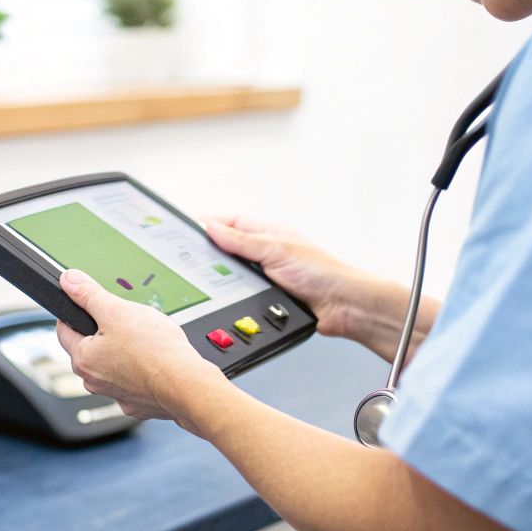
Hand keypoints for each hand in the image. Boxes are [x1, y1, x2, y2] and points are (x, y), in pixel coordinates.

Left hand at [54, 269, 226, 427]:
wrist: (186, 384)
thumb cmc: (155, 351)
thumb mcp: (117, 311)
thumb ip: (89, 295)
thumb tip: (68, 281)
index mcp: (83, 359)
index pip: (64, 330)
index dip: (76, 312)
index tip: (90, 306)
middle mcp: (93, 381)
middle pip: (90, 348)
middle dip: (105, 332)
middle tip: (125, 323)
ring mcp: (116, 394)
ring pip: (112, 364)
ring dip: (123, 352)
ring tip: (145, 341)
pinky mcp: (136, 402)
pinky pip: (133, 381)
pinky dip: (141, 370)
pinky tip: (155, 360)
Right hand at [202, 216, 366, 338]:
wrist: (343, 307)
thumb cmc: (323, 273)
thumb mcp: (277, 250)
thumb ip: (243, 241)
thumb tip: (212, 228)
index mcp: (269, 234)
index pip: (232, 223)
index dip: (210, 225)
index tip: (188, 229)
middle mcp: (266, 254)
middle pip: (228, 250)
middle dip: (211, 254)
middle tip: (189, 258)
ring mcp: (267, 277)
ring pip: (232, 277)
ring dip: (222, 280)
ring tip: (205, 280)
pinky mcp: (268, 300)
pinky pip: (242, 297)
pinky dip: (234, 299)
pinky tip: (225, 301)